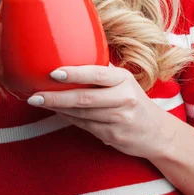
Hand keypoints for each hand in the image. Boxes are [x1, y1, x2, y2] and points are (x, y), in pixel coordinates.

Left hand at [27, 63, 171, 159]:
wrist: (158, 133)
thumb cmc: (134, 101)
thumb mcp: (125, 82)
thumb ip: (103, 73)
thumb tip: (69, 57)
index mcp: (124, 80)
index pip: (97, 74)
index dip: (74, 73)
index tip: (53, 73)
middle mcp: (124, 99)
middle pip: (84, 98)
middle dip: (56, 97)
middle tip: (35, 95)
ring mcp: (119, 120)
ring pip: (81, 114)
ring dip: (58, 108)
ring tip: (40, 102)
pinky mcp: (113, 136)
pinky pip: (84, 126)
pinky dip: (68, 118)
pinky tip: (56, 112)